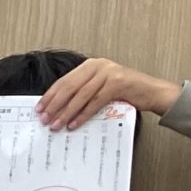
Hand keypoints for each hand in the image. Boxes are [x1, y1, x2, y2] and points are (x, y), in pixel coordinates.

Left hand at [39, 58, 181, 130]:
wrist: (151, 92)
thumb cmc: (123, 92)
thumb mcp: (99, 87)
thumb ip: (82, 91)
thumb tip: (56, 108)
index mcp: (90, 65)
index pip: (64, 81)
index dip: (50, 96)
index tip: (38, 109)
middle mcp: (98, 66)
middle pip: (70, 87)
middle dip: (55, 105)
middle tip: (44, 119)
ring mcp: (109, 73)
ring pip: (81, 95)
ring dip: (66, 112)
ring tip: (56, 125)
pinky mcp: (118, 83)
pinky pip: (95, 102)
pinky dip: (83, 115)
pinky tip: (74, 124)